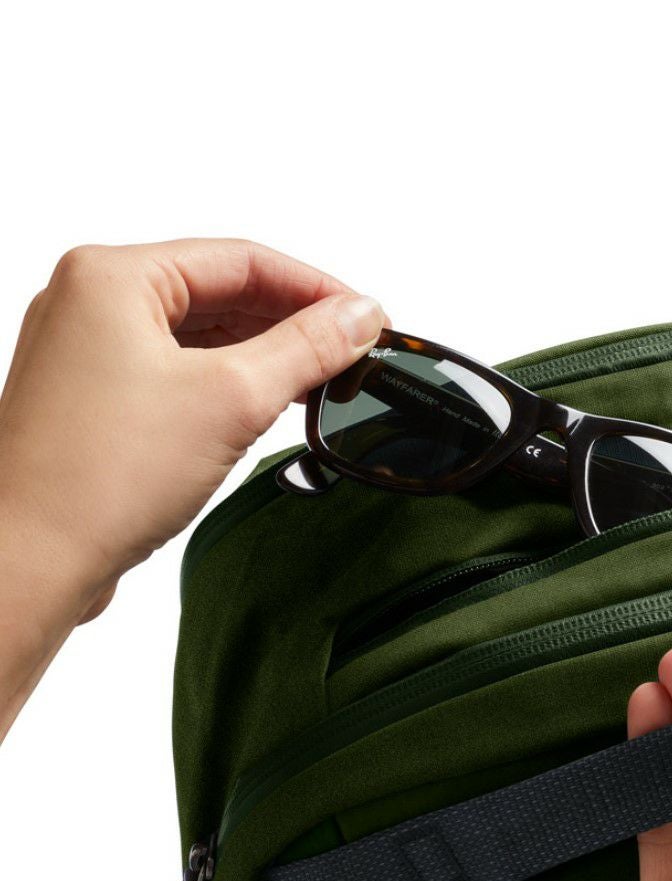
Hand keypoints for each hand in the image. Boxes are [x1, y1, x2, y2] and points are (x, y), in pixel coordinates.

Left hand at [0, 239, 383, 735]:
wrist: (31, 559)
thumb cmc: (98, 479)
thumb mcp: (233, 400)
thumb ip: (307, 349)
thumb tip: (360, 315)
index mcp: (111, 277)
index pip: (242, 259)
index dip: (316, 288)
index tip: (366, 319)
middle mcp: (91, 303)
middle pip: (221, 292)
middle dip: (292, 322)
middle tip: (352, 355)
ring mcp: (88, 352)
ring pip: (200, 334)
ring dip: (263, 355)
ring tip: (319, 385)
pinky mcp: (95, 399)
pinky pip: (178, 370)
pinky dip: (227, 384)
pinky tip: (265, 408)